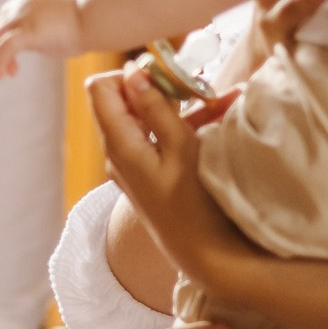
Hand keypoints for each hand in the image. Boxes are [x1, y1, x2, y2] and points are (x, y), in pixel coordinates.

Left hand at [0, 0, 81, 78]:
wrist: (97, 19)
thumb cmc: (87, 23)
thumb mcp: (60, 19)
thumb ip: (46, 26)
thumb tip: (46, 39)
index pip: (4, 17)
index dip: (1, 37)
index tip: (10, 56)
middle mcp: (21, 4)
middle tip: (6, 70)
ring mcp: (23, 16)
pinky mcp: (28, 31)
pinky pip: (4, 49)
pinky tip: (1, 75)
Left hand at [87, 64, 255, 291]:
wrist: (205, 257)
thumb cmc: (195, 204)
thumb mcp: (180, 148)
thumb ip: (156, 109)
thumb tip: (134, 72)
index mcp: (119, 144)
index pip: (101, 88)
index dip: (130, 73)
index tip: (166, 74)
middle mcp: (118, 152)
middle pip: (125, 100)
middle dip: (161, 85)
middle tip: (199, 81)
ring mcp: (135, 164)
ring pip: (150, 118)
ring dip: (184, 104)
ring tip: (226, 96)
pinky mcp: (153, 172)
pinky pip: (163, 138)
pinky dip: (189, 123)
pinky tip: (224, 114)